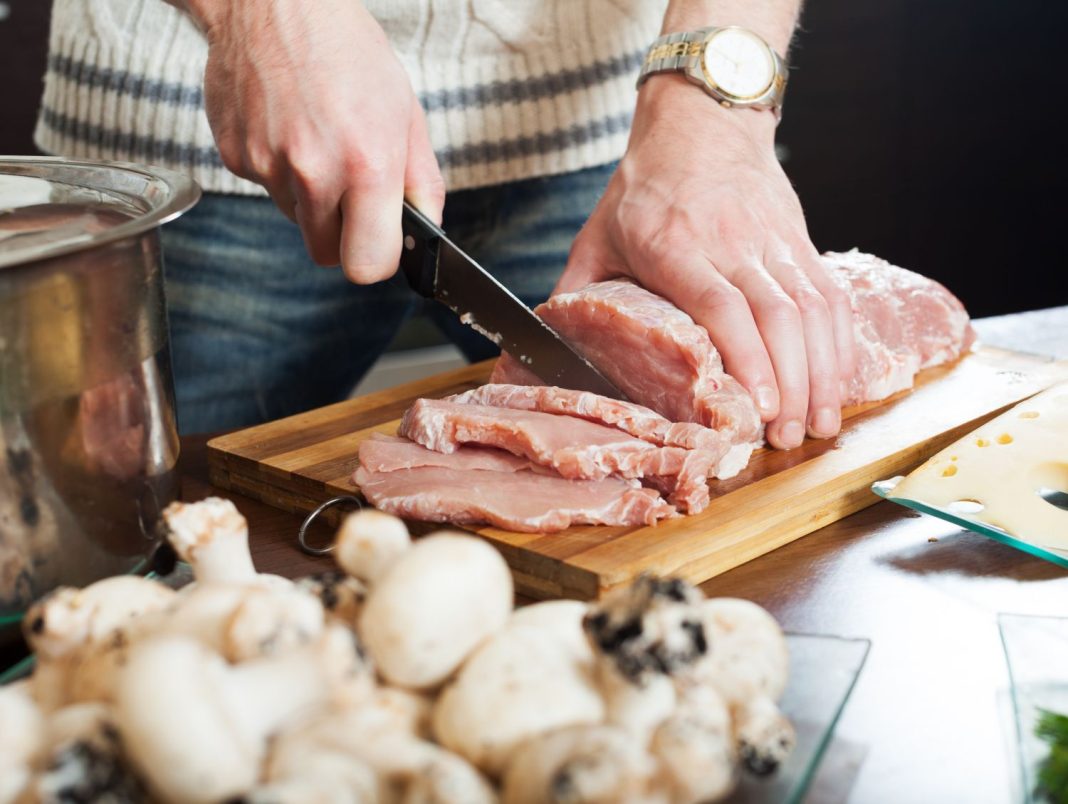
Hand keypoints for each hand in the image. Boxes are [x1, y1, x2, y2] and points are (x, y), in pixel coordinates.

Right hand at [194, 0, 443, 281]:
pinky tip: (289, 129)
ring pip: (296, 221)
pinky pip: (266, 189)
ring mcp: (267, 166)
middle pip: (326, 256)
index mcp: (367, 165)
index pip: (368, 265)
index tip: (380, 242)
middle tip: (351, 194)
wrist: (273, 3)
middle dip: (342, 236)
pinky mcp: (234, 157)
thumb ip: (422, 182)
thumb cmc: (348, 52)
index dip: (377, 259)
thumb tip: (427, 231)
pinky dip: (279, 171)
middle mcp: (313, 172)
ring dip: (310, 199)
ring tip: (319, 143)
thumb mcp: (406, 113)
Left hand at [558, 77, 855, 448]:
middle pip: (777, 316)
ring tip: (822, 424)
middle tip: (791, 438)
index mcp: (675, 245)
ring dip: (823, 372)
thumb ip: (577, 293)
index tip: (760, 408)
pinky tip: (839, 382)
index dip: (748, 359)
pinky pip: (831, 294)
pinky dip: (840, 342)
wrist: (701, 122)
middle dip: (793, 384)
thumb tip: (549, 349)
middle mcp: (732, 242)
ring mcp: (773, 240)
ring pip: (813, 308)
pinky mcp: (800, 240)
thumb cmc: (644, 187)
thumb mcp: (596, 236)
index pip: (722, 306)